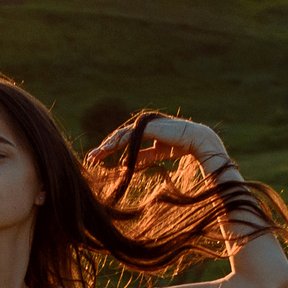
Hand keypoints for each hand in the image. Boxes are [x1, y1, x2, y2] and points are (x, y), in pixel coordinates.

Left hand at [85, 114, 227, 172]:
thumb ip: (142, 156)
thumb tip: (125, 163)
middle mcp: (143, 124)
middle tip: (91, 159)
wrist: (196, 140)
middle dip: (104, 148)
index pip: (124, 139)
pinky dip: (116, 144)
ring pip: (120, 136)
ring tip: (95, 157)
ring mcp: (144, 124)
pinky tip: (106, 151)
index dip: (111, 148)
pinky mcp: (147, 127)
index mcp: (145, 129)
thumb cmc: (180, 146)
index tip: (99, 158)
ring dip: (106, 147)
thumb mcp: (156, 153)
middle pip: (118, 136)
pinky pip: (128, 137)